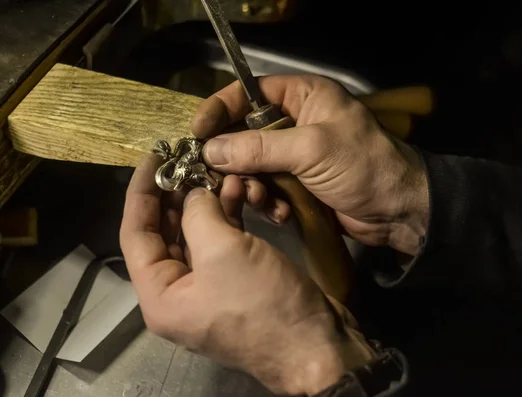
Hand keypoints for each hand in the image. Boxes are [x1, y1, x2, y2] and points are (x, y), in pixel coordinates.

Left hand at [120, 155, 373, 394]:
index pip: (136, 234)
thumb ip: (199, 215)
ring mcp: (208, 288)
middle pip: (165, 233)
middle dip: (177, 194)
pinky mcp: (236, 282)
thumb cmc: (262, 303)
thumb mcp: (223, 252)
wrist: (317, 345)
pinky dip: (228, 218)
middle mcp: (177, 293)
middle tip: (188, 159)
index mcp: (160, 295)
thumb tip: (195, 193)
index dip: (142, 192)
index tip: (155, 156)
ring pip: (197, 236)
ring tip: (219, 172)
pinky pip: (222, 244)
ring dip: (207, 203)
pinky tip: (237, 192)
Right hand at [193, 75, 429, 255]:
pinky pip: (267, 188)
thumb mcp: (312, 149)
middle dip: (234, 158)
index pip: (249, 92)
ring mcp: (296, 155)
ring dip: (252, 185)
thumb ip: (259, 148)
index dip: (221, 109)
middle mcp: (296, 121)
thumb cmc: (364, 166)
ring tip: (260, 199)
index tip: (197, 132)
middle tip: (221, 179)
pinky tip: (280, 213)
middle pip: (245, 133)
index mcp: (304, 96)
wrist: (399, 211)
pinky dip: (268, 202)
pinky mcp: (298, 184)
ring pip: (253, 165)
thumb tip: (210, 150)